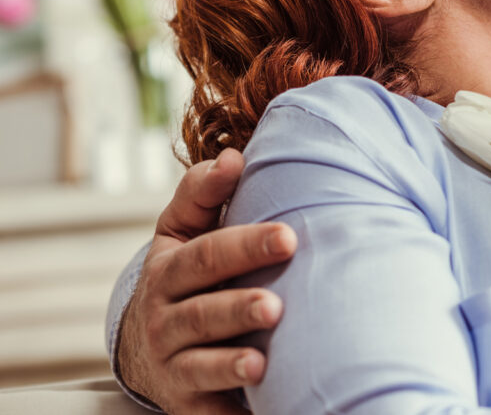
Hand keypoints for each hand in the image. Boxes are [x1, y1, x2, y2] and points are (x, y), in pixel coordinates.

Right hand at [116, 148, 296, 413]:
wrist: (146, 346)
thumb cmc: (184, 274)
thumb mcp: (181, 232)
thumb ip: (203, 192)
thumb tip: (235, 156)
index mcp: (169, 270)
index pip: (207, 255)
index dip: (246, 246)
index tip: (288, 237)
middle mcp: (164, 319)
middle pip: (202, 313)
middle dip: (238, 308)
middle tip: (275, 306)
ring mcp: (173, 364)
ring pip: (200, 363)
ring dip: (230, 363)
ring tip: (261, 362)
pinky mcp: (187, 402)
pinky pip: (207, 409)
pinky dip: (229, 411)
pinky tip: (255, 406)